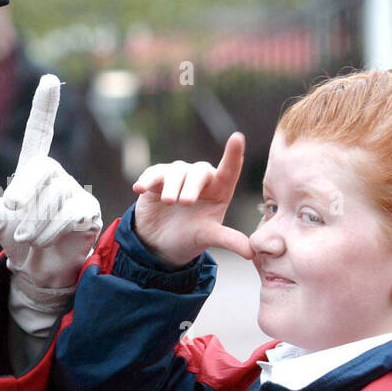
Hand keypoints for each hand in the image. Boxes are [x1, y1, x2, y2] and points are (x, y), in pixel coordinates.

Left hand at [0, 75, 100, 291]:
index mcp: (33, 168)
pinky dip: (51, 230)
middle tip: (9, 209)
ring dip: (34, 222)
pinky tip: (45, 239)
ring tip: (28, 235)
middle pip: (42, 169)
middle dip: (24, 190)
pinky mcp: (88, 210)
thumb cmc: (18, 236)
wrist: (41, 268)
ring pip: (54, 197)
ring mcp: (74, 190)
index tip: (49, 79)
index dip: (44, 106)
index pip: (40, 130)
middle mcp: (56, 174)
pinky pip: (69, 213)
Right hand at [132, 132, 253, 266]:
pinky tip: (140, 188)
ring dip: (172, 186)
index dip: (233, 154)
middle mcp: (200, 179)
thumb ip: (229, 240)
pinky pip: (154, 173)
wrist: (160, 244)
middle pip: (199, 171)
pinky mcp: (157, 178)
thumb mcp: (208, 238)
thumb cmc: (190, 237)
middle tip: (185, 203)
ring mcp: (178, 176)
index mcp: (220, 190)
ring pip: (177, 171)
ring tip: (169, 202)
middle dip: (192, 185)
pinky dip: (147, 180)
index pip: (229, 170)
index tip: (237, 137)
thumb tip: (252, 253)